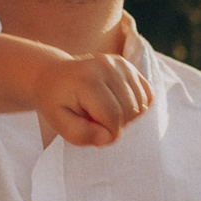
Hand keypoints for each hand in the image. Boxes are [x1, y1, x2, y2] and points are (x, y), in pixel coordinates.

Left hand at [36, 52, 152, 146]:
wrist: (53, 76)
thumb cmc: (56, 103)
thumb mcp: (59, 123)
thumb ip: (81, 134)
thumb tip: (107, 137)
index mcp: (87, 81)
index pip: (113, 117)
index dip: (108, 134)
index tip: (94, 133)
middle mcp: (106, 67)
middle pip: (130, 110)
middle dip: (117, 125)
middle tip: (96, 122)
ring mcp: (119, 63)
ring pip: (141, 104)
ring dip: (127, 116)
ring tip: (104, 112)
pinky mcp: (128, 64)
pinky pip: (147, 94)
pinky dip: (136, 106)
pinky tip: (117, 104)